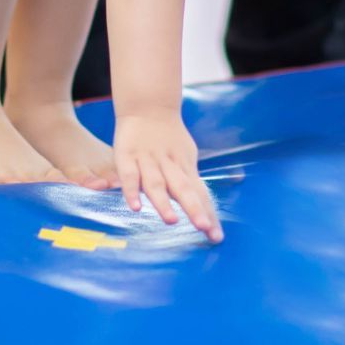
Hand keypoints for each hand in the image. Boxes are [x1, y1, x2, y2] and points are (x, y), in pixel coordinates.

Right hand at [113, 112, 222, 242]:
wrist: (148, 106)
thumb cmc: (169, 138)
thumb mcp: (185, 158)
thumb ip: (191, 182)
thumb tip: (207, 207)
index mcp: (185, 167)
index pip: (199, 193)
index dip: (208, 214)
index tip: (217, 237)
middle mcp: (169, 165)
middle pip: (183, 189)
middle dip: (193, 209)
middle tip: (203, 228)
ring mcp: (148, 161)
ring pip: (157, 183)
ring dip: (163, 202)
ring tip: (171, 221)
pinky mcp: (127, 157)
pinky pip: (130, 176)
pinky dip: (131, 191)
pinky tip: (135, 207)